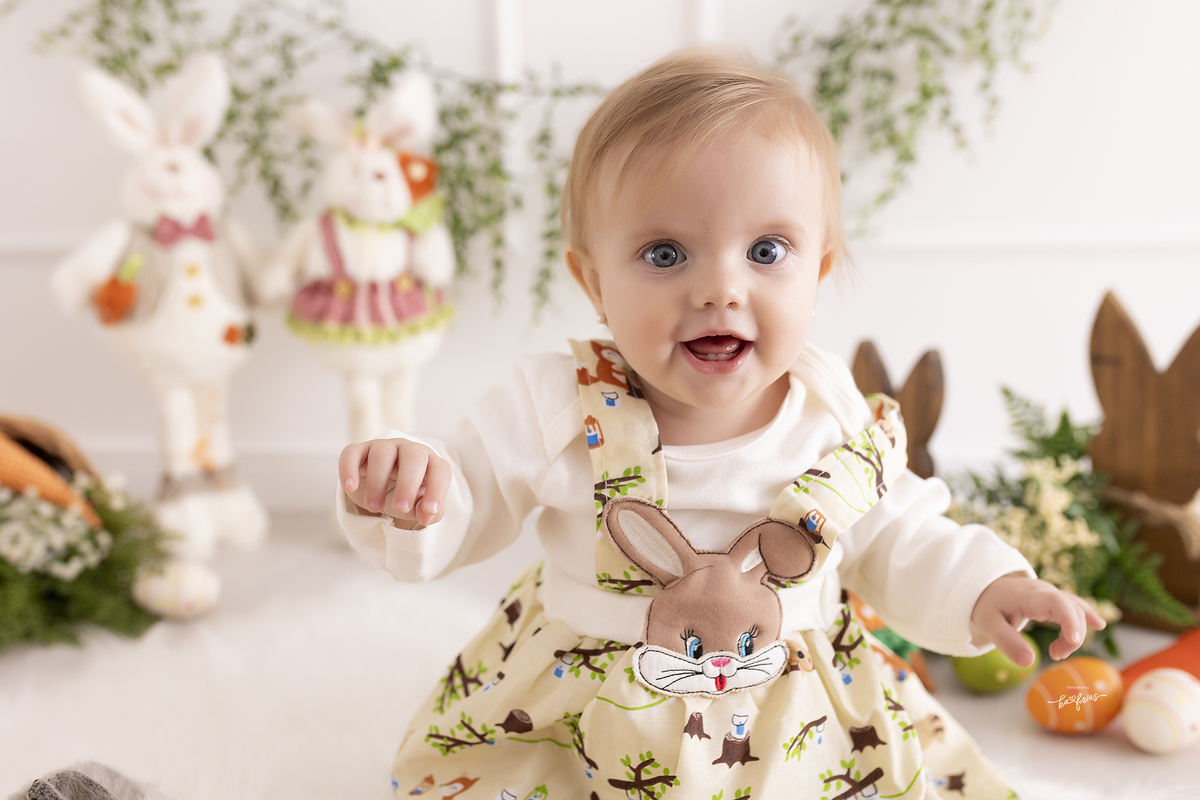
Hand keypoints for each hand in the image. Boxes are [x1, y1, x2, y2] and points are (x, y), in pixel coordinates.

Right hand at [338, 438, 450, 525]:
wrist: (380, 488)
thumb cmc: (406, 496)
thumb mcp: (419, 507)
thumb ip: (429, 512)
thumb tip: (426, 515)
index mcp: (429, 462)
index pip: (440, 469)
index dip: (437, 490)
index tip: (428, 512)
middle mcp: (408, 450)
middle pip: (413, 456)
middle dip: (408, 484)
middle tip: (400, 509)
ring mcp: (383, 447)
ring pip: (382, 454)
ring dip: (378, 483)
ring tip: (375, 507)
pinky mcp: (358, 451)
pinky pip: (352, 453)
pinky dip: (349, 469)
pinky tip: (350, 487)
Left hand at [970, 574, 1106, 665]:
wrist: (983, 587)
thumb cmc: (987, 605)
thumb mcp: (988, 624)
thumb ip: (1007, 642)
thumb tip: (1029, 663)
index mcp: (1027, 596)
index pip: (1056, 602)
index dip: (1070, 620)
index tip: (1075, 640)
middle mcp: (1043, 591)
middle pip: (1071, 610)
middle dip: (1071, 637)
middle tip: (1055, 656)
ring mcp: (1050, 593)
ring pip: (1075, 609)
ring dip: (1074, 633)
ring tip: (1057, 653)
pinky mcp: (1053, 598)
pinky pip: (1073, 605)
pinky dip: (1085, 615)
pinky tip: (1099, 625)